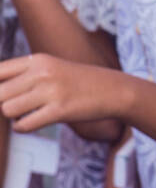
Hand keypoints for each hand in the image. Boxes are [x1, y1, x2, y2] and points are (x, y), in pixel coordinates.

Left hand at [0, 54, 117, 130]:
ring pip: (7, 110)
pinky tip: (32, 123)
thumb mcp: (51, 68)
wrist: (112, 90)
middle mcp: (42, 72)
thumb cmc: (77, 82)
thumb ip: (23, 75)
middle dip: (3, 104)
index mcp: (37, 60)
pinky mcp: (60, 111)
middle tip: (18, 106)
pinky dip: (22, 127)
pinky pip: (23, 125)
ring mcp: (51, 91)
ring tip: (27, 114)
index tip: (5, 95)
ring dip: (13, 116)